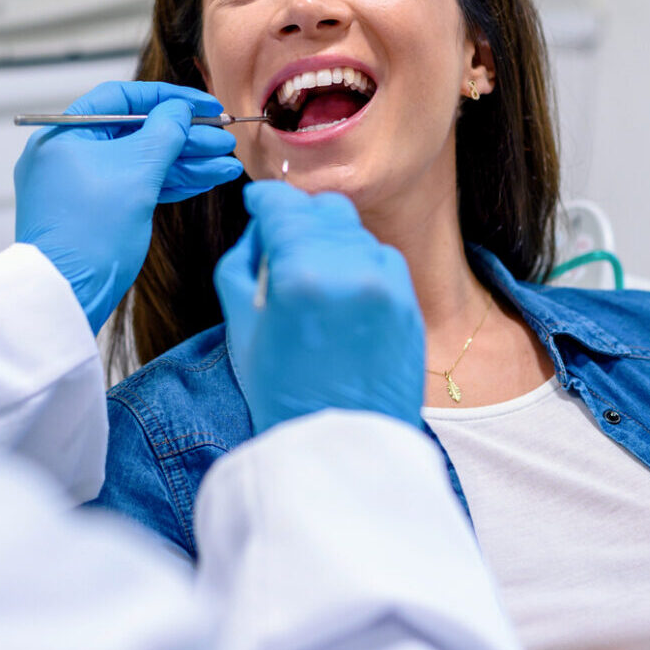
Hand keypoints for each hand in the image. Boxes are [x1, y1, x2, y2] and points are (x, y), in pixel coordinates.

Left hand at [13, 81, 242, 330]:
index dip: (168, 99)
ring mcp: (82, 185)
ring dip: (186, 162)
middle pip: (137, 132)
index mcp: (65, 134)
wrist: (66, 295)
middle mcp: (69, 155)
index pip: (122, 98)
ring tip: (227, 166)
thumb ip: (164, 133)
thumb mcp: (136, 171)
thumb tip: (178, 111)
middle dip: (185, 137)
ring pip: (142, 163)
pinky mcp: (96, 212)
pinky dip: (170, 183)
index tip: (205, 104)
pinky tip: (205, 180)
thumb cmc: (88, 232)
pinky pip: (137, 186)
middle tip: (224, 141)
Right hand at [212, 182, 423, 431]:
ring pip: (355, 231)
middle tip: (281, 244)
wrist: (338, 448)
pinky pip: (381, 259)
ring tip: (312, 279)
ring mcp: (387, 285)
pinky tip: (342, 296)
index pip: (282, 205)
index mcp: (301, 274)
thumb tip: (260, 228)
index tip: (258, 204)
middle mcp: (351, 269)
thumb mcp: (241, 325)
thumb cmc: (280, 392)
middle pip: (323, 208)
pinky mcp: (409, 303)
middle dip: (299, 219)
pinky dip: (359, 265)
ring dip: (331, 241)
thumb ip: (242, 262)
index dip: (264, 200)